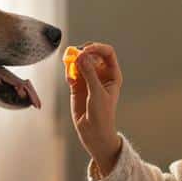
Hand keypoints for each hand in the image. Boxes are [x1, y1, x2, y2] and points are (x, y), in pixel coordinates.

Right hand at [66, 42, 123, 175]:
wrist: (93, 132)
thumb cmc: (102, 115)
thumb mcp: (97, 93)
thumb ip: (89, 74)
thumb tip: (81, 57)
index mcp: (112, 74)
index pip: (107, 53)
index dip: (97, 48)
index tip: (86, 50)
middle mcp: (101, 74)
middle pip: (92, 54)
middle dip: (83, 53)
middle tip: (74, 56)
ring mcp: (88, 79)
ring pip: (80, 62)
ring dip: (73, 61)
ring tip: (68, 65)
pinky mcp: (77, 85)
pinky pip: (72, 72)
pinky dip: (69, 72)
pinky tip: (69, 79)